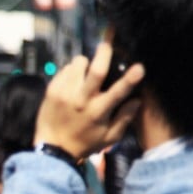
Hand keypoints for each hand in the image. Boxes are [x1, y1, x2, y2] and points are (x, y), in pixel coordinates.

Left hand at [34, 41, 144, 160]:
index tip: (140, 66)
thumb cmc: (84, 144)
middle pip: (96, 70)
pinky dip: (72, 70)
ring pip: (78, 65)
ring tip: (87, 68)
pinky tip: (74, 79)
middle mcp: (82, 100)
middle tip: (107, 44)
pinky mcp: (52, 91)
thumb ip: (125, 118)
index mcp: (98, 112)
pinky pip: (65, 70)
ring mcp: (65, 94)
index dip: (131, 78)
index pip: (118, 92)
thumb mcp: (108, 138)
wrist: (52, 149)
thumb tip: (137, 99)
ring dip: (86, 62)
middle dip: (104, 53)